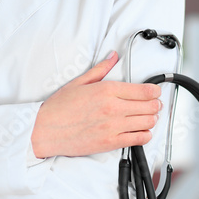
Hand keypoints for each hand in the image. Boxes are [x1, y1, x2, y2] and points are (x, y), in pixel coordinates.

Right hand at [31, 52, 161, 157]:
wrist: (43, 130)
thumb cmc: (58, 108)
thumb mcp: (79, 82)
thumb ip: (100, 69)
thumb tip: (113, 56)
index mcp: (107, 90)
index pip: (144, 90)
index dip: (155, 91)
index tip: (155, 92)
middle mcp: (113, 107)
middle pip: (150, 106)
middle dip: (155, 105)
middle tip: (155, 105)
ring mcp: (113, 126)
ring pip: (148, 122)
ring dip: (151, 119)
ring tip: (148, 118)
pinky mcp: (111, 142)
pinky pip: (139, 139)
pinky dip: (145, 135)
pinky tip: (141, 132)